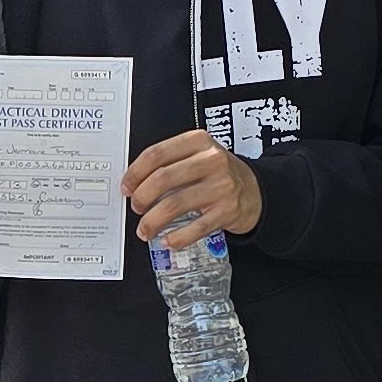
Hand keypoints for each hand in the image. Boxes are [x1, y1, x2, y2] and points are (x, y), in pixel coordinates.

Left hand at [123, 127, 262, 246]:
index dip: (135, 173)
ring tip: (145, 229)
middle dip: (141, 197)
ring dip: (152, 221)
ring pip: (174, 204)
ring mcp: (221, 186)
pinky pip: (195, 228)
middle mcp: (212, 161)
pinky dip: (176, 238)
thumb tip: (134, 183)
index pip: (157, 154)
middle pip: (163, 179)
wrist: (256, 190)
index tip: (126, 187)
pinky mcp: (227, 211)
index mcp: (199, 142)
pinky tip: (167, 240)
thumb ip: (170, 162)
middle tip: (135, 207)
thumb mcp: (199, 154)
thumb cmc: (219, 173)